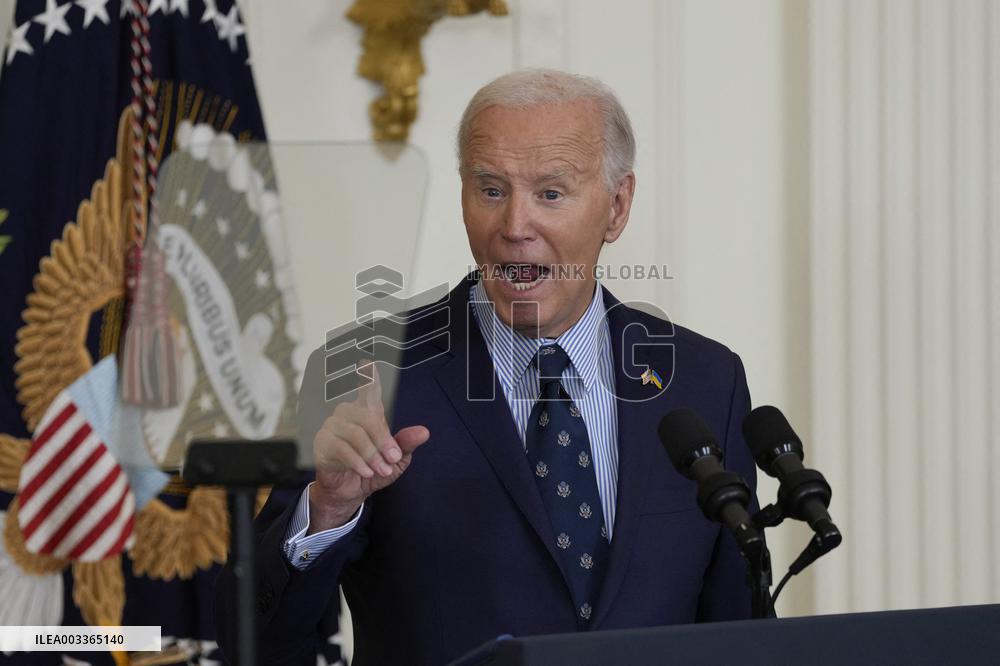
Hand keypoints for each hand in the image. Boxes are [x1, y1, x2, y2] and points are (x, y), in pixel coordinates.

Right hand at [308, 361, 429, 532]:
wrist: (349, 492)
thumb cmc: (372, 470)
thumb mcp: (396, 461)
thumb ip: (407, 444)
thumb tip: (424, 432)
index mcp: (368, 413)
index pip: (368, 391)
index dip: (368, 377)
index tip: (367, 363)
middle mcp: (348, 414)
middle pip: (367, 417)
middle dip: (383, 440)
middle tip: (393, 459)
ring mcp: (332, 427)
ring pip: (355, 434)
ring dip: (372, 454)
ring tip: (382, 470)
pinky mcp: (321, 443)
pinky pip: (341, 448)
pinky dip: (357, 462)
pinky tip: (366, 472)